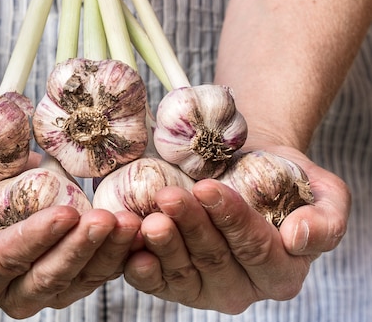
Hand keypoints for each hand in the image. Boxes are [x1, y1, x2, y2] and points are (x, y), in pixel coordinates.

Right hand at [0, 160, 141, 318]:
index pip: (7, 259)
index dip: (36, 238)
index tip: (65, 213)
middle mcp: (6, 290)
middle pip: (48, 278)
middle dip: (80, 249)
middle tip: (108, 220)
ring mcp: (40, 286)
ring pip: (78, 280)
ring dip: (108, 255)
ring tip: (130, 223)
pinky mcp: (67, 275)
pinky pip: (95, 272)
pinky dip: (118, 255)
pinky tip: (136, 232)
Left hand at [123, 145, 349, 313]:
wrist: (241, 169)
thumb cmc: (282, 180)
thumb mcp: (324, 193)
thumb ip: (326, 219)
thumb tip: (298, 238)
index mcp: (280, 274)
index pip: (255, 249)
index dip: (232, 219)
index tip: (209, 189)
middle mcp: (241, 288)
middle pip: (213, 259)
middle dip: (191, 226)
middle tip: (170, 197)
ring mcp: (202, 289)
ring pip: (181, 271)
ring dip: (163, 244)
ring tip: (150, 217)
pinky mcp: (171, 282)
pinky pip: (154, 282)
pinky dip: (141, 268)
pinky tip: (131, 249)